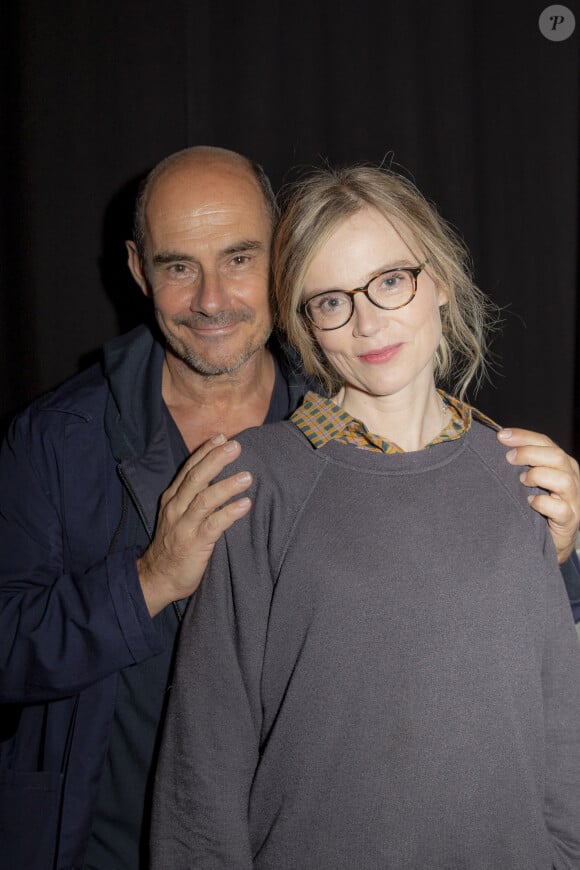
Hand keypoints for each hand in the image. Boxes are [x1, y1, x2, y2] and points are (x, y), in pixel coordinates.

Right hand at [137, 434, 251, 615]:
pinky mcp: (194, 544)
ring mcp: (184, 526)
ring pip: (205, 499)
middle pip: (196, 478)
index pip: (188, 468)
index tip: (222, 437)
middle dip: (216, 459)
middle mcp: (176, 507)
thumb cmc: (174, 544)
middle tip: (236, 446)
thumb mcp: (178, 515)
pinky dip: (230, 513)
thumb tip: (216, 475)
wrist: (158, 578)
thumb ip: (193, 496)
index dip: (204, 452)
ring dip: (227, 485)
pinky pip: (213, 525)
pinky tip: (245, 505)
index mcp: (173, 498)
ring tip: (247, 476)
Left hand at [498, 427, 579, 563]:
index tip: (501, 435)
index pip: (545, 442)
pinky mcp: (569, 520)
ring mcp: (573, 500)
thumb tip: (497, 444)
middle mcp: (571, 478)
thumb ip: (521, 463)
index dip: (523, 436)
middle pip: (556, 457)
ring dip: (538, 476)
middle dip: (529, 453)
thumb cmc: (539, 504)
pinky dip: (543, 503)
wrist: (552, 539)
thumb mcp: (531, 480)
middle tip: (509, 459)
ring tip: (522, 481)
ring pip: (563, 480)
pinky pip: (560, 509)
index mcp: (562, 464)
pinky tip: (530, 502)